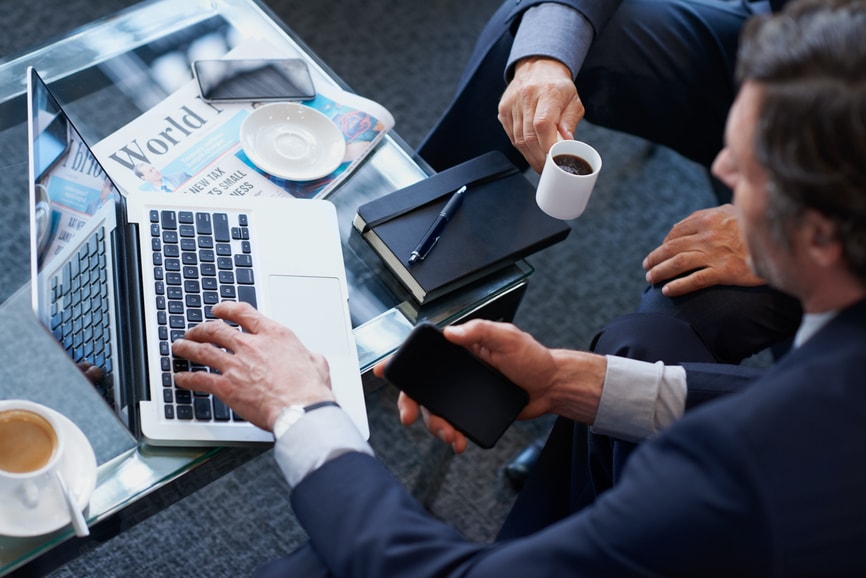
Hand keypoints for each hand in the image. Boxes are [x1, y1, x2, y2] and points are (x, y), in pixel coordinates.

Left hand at [171, 301, 334, 430]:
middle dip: (201, 328)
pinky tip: (180, 379)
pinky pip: (199, 379)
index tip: (218, 310)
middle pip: (217, 329)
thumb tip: (311, 357)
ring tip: (179, 347)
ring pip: (202, 350)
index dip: (226, 309)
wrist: (301, 409)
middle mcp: (252, 345)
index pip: (243, 313)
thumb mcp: (316, 362)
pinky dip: (187, 378)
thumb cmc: (310, 389)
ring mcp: (236, 365)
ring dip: (187, 348)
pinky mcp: (226, 386)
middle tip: (194, 331)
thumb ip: (309, 355)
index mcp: (274, 335)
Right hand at [376, 320, 605, 449]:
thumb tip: (450, 332)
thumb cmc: (533, 358)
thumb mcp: (508, 337)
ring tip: (448, 435)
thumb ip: (480, 331)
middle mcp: (457, 371)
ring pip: (436, 410)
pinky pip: (454, 423)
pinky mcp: (472, 410)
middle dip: (411, 404)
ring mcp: (463, 392)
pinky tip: (458, 441)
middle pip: (422, 388)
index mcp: (461, 349)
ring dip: (435, 425)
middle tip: (410, 417)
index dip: (402, 363)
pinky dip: (452, 434)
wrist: (552, 387)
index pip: (425, 355)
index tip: (386, 372)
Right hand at [498, 57, 583, 172]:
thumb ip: (570, 123)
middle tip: (548, 169)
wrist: (537, 67)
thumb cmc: (558, 87)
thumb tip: (566, 145)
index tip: (554, 161)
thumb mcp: (573, 101)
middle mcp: (526, 96)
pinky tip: (530, 150)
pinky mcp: (503, 110)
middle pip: (529, 136)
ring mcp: (512, 103)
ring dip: (530, 156)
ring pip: (518, 140)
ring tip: (540, 163)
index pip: (542, 124)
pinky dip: (522, 147)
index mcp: (548, 92)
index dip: (547, 147)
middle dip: (539, 158)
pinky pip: (511, 136)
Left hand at [643, 204, 764, 296]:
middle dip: (655, 258)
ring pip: (678, 263)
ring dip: (660, 271)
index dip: (665, 242)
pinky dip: (678, 286)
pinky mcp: (725, 272)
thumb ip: (711, 215)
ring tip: (650, 278)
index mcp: (710, 218)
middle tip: (646, 266)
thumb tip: (684, 223)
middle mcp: (709, 235)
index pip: (677, 231)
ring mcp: (716, 254)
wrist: (783, 242)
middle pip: (672, 247)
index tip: (660, 251)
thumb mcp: (735, 211)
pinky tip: (667, 291)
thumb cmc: (758, 227)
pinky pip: (694, 280)